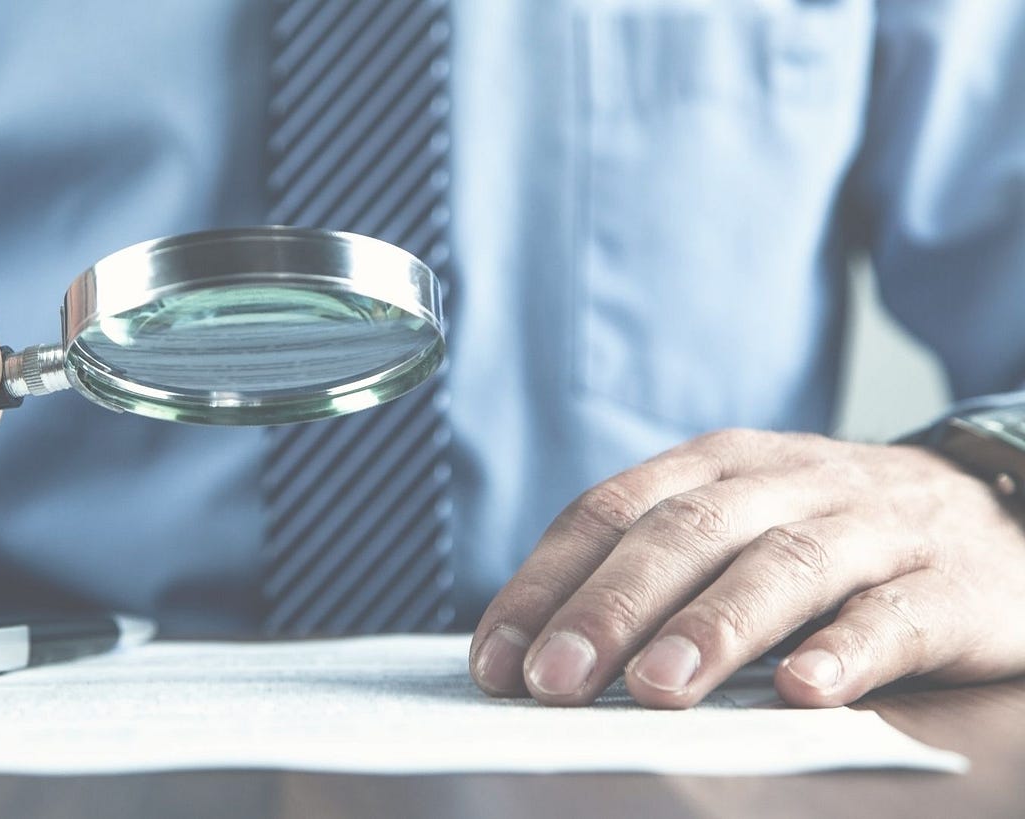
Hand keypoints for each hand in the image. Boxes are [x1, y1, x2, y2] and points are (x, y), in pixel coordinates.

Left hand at [469, 429, 1024, 707]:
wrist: (998, 509)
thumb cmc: (831, 535)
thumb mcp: (736, 526)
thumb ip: (653, 570)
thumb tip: (539, 649)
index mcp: (716, 466)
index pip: (610, 512)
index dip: (546, 584)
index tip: (498, 658)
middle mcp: (785, 483)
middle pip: (685, 534)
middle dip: (611, 608)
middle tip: (556, 680)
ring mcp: (870, 527)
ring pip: (782, 566)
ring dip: (713, 627)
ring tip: (658, 689)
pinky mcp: (951, 583)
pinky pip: (897, 613)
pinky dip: (849, 648)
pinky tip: (806, 690)